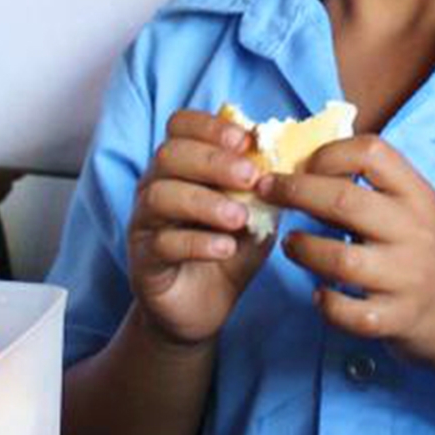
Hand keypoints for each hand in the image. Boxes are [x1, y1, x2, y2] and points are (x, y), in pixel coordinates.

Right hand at [124, 109, 275, 348]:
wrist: (203, 309)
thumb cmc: (227, 251)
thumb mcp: (255, 214)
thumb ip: (264, 187)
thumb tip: (291, 158)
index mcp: (181, 166)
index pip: (180, 126)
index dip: (210, 126)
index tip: (246, 140)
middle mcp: (155, 187)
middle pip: (169, 155)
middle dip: (213, 161)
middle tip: (251, 177)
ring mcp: (145, 224)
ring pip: (160, 196)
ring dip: (204, 202)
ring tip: (240, 218)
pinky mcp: (144, 262)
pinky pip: (162, 243)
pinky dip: (197, 242)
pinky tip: (225, 248)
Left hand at [263, 135, 434, 370]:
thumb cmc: (433, 255)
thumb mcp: (419, 210)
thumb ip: (377, 190)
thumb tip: (305, 165)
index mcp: (419, 196)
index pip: (372, 153)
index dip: (329, 153)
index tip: (304, 164)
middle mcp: (416, 232)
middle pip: (344, 201)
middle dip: (294, 192)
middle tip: (268, 192)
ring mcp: (408, 278)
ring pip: (340, 259)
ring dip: (303, 249)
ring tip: (291, 245)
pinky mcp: (398, 320)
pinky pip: (348, 312)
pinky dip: (325, 302)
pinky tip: (319, 294)